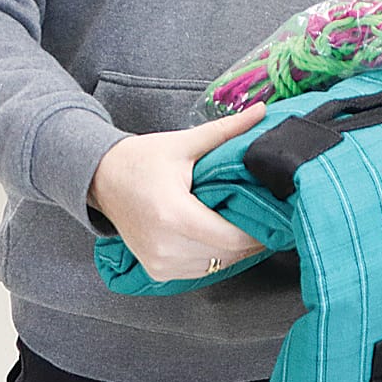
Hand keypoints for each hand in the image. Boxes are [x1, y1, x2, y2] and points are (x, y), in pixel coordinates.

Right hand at [88, 105, 267, 281]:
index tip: (279, 216)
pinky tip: (225, 237)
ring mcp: (159, 263)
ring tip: (252, 226)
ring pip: (217, 266)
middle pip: (228, 255)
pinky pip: (200, 271)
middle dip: (254, 239)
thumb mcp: (184, 143)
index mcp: (173, 215)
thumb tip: (262, 110)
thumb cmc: (141, 160)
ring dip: (237, 250)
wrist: (101, 179)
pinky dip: (216, 257)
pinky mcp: (157, 271)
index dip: (261, 231)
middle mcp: (165, 245)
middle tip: (273, 219)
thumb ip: (226, 131)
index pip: (232, 238)